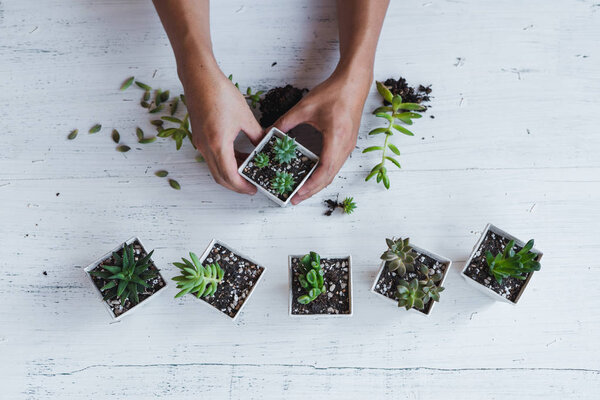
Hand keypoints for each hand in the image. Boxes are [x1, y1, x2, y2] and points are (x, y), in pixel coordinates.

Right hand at [181, 66, 262, 194]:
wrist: (199, 79)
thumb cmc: (220, 94)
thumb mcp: (244, 116)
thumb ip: (256, 135)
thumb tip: (264, 146)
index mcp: (218, 144)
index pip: (229, 176)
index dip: (242, 186)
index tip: (253, 189)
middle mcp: (206, 147)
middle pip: (220, 177)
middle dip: (236, 185)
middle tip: (251, 185)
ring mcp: (200, 143)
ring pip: (215, 168)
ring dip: (230, 173)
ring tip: (248, 170)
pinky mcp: (199, 137)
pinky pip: (212, 157)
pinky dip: (225, 161)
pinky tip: (238, 155)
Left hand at [274, 68, 371, 204]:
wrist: (355, 82)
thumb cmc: (335, 92)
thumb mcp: (305, 107)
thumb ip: (286, 121)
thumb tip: (269, 132)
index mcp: (336, 139)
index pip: (324, 171)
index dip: (310, 186)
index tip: (297, 194)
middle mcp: (345, 146)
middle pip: (329, 177)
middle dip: (312, 190)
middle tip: (295, 199)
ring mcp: (348, 146)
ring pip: (333, 172)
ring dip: (318, 183)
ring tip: (302, 190)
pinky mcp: (347, 143)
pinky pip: (335, 164)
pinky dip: (324, 173)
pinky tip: (312, 174)